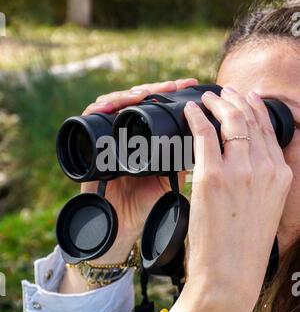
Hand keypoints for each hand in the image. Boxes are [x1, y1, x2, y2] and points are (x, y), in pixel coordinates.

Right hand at [81, 78, 197, 262]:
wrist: (122, 227)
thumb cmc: (146, 205)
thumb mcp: (170, 177)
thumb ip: (183, 157)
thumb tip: (208, 134)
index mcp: (146, 138)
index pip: (158, 105)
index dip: (173, 92)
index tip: (191, 85)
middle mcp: (126, 133)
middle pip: (138, 98)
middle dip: (157, 88)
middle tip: (174, 84)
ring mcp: (108, 136)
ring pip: (115, 101)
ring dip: (130, 94)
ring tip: (145, 92)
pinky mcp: (89, 144)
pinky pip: (90, 117)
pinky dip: (100, 107)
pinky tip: (111, 105)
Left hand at [125, 87, 292, 311]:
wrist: (230, 274)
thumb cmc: (242, 246)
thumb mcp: (264, 209)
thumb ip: (259, 181)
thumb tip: (241, 162)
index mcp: (280, 176)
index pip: (269, 130)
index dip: (256, 108)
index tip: (246, 97)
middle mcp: (264, 169)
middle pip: (250, 120)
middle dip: (236, 100)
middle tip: (223, 92)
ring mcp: (240, 171)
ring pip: (229, 121)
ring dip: (217, 103)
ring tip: (206, 97)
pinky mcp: (213, 176)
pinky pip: (204, 134)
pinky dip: (197, 117)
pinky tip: (190, 110)